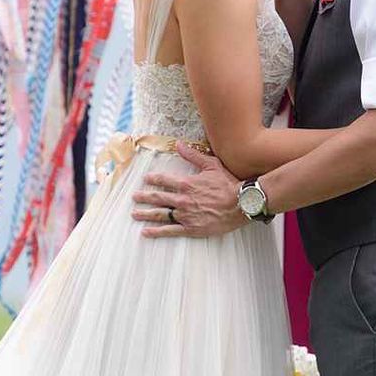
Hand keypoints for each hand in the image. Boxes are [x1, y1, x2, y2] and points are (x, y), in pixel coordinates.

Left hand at [131, 142, 245, 237]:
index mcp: (186, 184)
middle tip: (134, 197)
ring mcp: (185, 215)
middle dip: (144, 196)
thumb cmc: (228, 184)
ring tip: (135, 213)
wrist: (241, 204)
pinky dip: (157, 231)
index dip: (153, 179)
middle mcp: (182, 199)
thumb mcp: (211, 165)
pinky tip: (146, 232)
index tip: (145, 179)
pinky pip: (170, 230)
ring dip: (146, 213)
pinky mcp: (191, 228)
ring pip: (160, 214)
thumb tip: (179, 144)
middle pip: (158, 198)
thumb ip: (193, 155)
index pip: (164, 180)